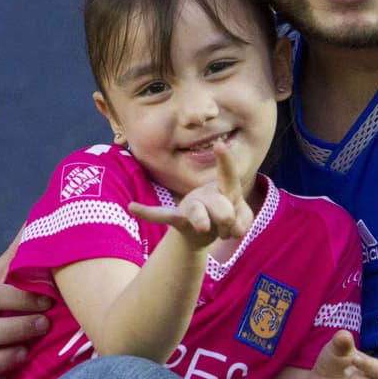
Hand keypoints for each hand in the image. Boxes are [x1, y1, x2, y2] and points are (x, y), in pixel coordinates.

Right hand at [128, 142, 252, 249]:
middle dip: (229, 222)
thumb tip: (236, 230)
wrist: (203, 233)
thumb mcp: (241, 218)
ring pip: (197, 214)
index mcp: (224, 188)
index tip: (219, 145)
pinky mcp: (178, 218)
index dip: (224, 162)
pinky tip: (133, 207)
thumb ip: (244, 221)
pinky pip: (161, 214)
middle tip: (230, 229)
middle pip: (222, 208)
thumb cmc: (224, 215)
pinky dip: (148, 212)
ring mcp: (191, 205)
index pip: (227, 175)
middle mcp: (206, 192)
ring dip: (204, 223)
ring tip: (204, 228)